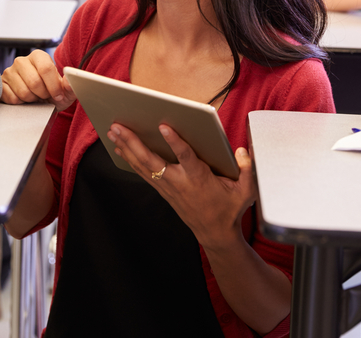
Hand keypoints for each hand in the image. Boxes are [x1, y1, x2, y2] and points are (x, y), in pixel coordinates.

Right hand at [1, 49, 76, 111]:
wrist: (37, 103)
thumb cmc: (52, 94)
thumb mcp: (65, 91)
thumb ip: (70, 85)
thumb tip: (71, 80)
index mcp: (38, 56)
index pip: (46, 68)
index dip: (53, 86)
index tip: (57, 95)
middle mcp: (22, 61)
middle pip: (34, 81)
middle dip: (43, 94)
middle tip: (45, 96)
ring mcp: (9, 72)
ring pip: (23, 92)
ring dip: (32, 100)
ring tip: (35, 97)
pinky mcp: (1, 84)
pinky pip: (12, 98)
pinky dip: (21, 103)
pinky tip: (24, 99)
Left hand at [109, 123, 255, 249]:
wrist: (216, 234)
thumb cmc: (229, 209)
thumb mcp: (246, 191)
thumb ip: (248, 169)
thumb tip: (242, 151)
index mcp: (199, 178)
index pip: (185, 156)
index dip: (175, 141)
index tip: (163, 126)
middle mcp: (179, 182)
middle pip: (152, 160)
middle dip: (134, 142)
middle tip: (119, 126)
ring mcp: (168, 187)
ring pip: (143, 165)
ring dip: (126, 148)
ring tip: (113, 131)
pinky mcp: (163, 190)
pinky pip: (143, 172)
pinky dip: (130, 159)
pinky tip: (120, 148)